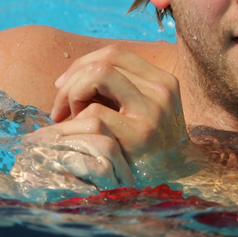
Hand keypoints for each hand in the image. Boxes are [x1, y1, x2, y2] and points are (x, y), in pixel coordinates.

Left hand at [25, 45, 201, 186]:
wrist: (178, 183)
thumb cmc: (148, 147)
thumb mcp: (141, 111)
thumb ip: (117, 91)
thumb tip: (69, 78)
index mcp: (162, 80)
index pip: (113, 54)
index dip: (81, 65)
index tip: (63, 86)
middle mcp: (161, 90)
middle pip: (102, 63)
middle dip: (72, 81)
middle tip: (60, 108)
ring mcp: (153, 112)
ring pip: (98, 77)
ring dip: (73, 95)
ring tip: (70, 120)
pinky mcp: (139, 136)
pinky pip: (95, 113)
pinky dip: (76, 122)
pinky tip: (77, 138)